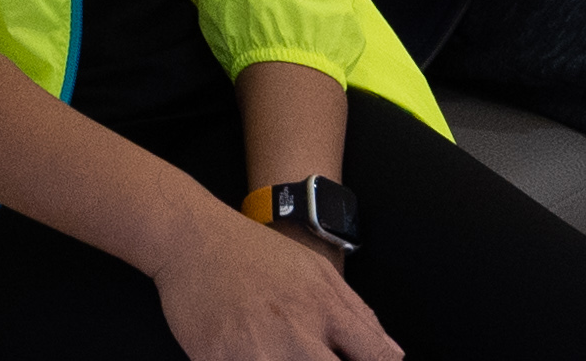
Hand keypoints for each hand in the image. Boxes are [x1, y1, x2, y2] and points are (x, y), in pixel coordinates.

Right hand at [150, 205, 397, 360]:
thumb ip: (359, 314)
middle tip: (317, 358)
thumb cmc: (255, 253)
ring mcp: (256, 350)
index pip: (376, 358)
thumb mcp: (316, 269)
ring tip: (282, 355)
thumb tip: (394, 355)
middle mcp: (296, 332)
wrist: (192, 238)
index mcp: (325, 308)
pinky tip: (254, 355)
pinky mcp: (219, 359)